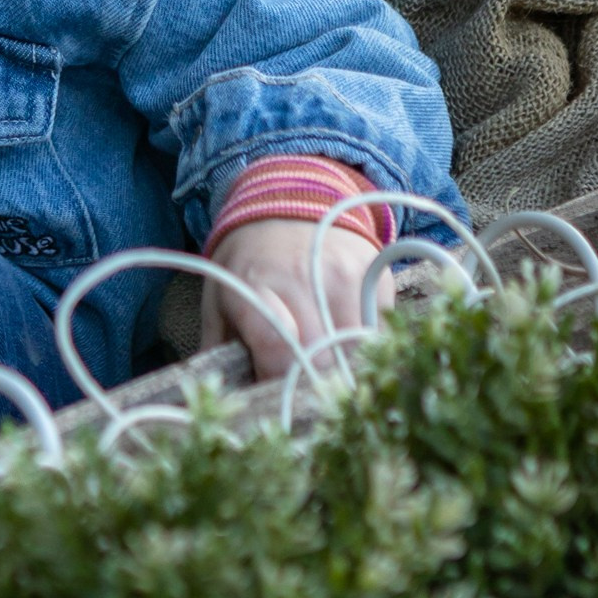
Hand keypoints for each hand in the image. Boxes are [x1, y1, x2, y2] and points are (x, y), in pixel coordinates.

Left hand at [200, 217, 390, 381]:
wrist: (288, 200)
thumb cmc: (248, 261)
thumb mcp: (219, 297)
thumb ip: (218, 348)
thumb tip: (217, 397)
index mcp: (254, 285)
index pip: (277, 349)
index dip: (278, 381)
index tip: (274, 393)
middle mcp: (303, 277)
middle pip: (321, 358)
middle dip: (311, 382)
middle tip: (301, 384)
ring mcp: (344, 273)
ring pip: (356, 350)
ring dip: (343, 365)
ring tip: (324, 360)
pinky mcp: (375, 271)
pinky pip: (379, 329)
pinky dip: (365, 342)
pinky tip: (345, 332)